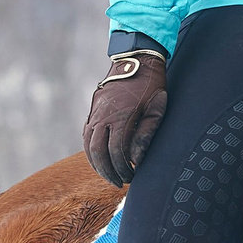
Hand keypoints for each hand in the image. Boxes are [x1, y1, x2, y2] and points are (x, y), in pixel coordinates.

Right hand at [84, 52, 167, 186]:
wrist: (136, 59)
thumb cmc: (151, 84)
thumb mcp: (157, 108)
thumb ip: (146, 134)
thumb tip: (137, 160)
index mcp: (121, 116)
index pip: (116, 152)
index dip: (122, 168)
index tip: (131, 177)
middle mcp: (104, 115)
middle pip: (98, 152)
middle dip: (108, 172)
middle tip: (119, 182)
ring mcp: (95, 112)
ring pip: (88, 145)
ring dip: (97, 164)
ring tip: (108, 176)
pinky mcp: (93, 109)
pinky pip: (86, 135)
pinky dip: (89, 150)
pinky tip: (99, 159)